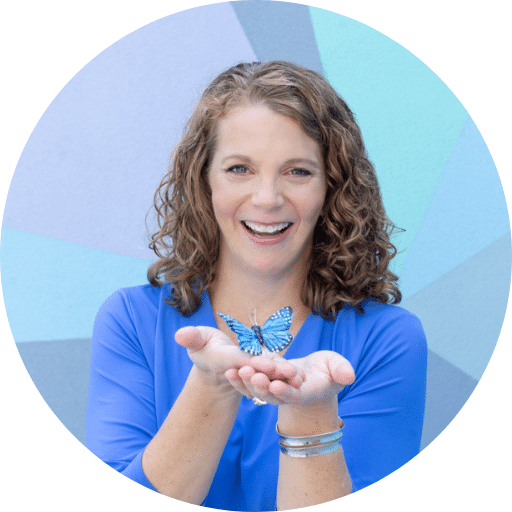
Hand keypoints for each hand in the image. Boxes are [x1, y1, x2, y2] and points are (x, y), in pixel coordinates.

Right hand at [175, 327, 303, 391]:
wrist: (214, 364)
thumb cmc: (203, 346)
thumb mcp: (196, 339)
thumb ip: (192, 337)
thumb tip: (180, 335)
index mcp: (226, 361)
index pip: (241, 362)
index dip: (253, 362)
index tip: (266, 362)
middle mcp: (240, 371)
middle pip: (259, 373)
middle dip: (275, 373)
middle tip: (292, 372)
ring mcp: (251, 376)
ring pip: (268, 378)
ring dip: (284, 379)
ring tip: (301, 376)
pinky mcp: (259, 375)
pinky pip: (273, 377)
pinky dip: (285, 377)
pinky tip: (301, 376)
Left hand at [225, 351, 354, 405]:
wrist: (315, 377)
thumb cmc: (329, 371)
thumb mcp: (338, 367)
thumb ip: (342, 370)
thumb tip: (349, 376)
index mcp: (306, 393)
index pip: (294, 394)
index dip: (285, 391)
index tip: (276, 385)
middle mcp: (288, 395)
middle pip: (273, 394)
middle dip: (262, 385)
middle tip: (251, 374)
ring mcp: (275, 392)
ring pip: (259, 391)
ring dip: (248, 382)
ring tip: (237, 371)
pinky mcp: (265, 385)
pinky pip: (250, 385)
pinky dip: (239, 381)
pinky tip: (228, 372)